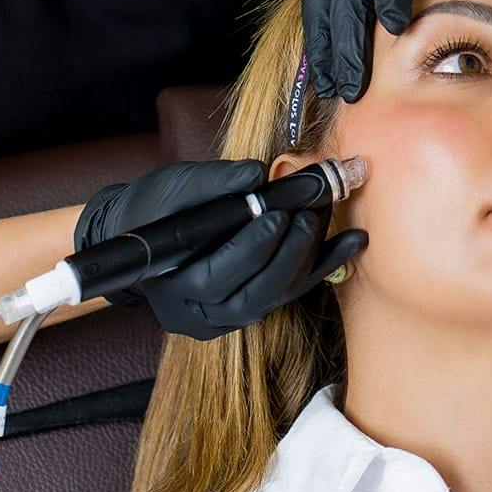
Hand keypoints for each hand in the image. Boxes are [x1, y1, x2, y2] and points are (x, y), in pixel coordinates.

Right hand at [75, 159, 366, 339]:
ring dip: (310, 256)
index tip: (280, 212)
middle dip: (290, 252)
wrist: (140, 231)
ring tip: (328, 215)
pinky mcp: (248, 307)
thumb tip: (257, 174)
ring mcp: (225, 318)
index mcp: (173, 284)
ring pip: (276, 296)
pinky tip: (352, 241)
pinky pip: (289, 291)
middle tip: (311, 213)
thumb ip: (215, 183)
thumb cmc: (154, 206)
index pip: (218, 274)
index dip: (253, 245)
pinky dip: (322, 265)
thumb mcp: (176, 186)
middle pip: (255, 295)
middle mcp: (200, 313)